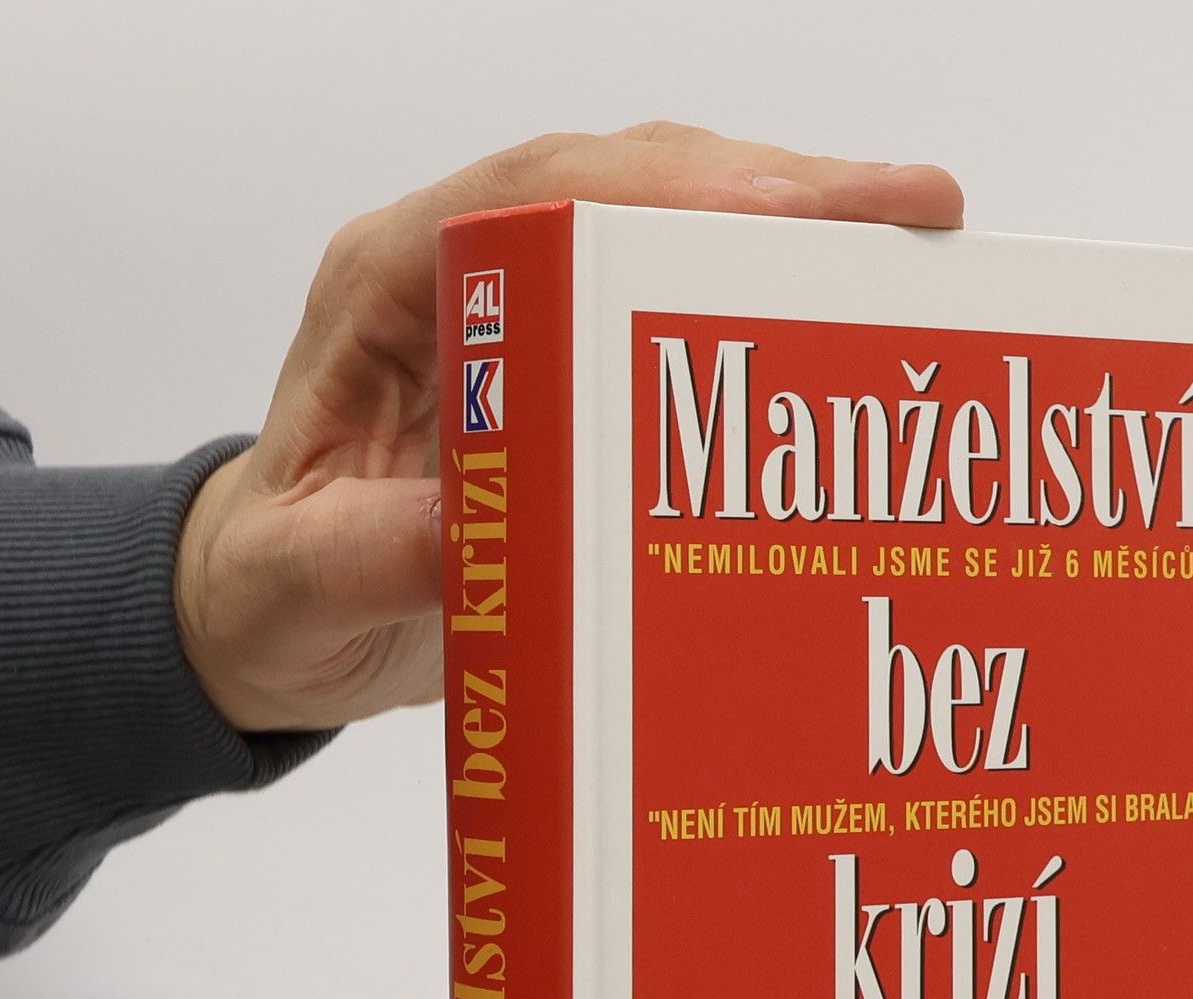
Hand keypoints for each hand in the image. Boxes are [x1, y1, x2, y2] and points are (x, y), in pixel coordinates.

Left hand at [174, 122, 963, 732]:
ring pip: (672, 229)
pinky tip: (853, 327)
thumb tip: (477, 530)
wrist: (272, 617)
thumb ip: (368, 557)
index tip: (788, 214)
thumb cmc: (271, 590)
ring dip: (795, 235)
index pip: (536, 198)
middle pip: (632, 189)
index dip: (669, 193)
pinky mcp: (571, 372)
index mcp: (389, 290)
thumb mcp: (295, 588)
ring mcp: (524, 316)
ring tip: (921, 250)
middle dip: (779, 192)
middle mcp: (465, 276)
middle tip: (918, 211)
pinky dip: (768, 309)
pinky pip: (678, 310)